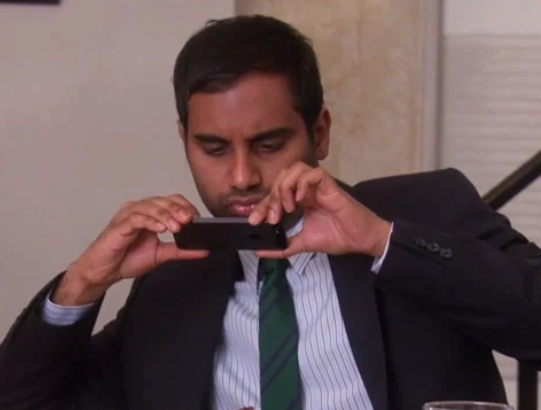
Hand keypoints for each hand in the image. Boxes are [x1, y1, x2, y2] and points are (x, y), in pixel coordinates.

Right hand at [53, 195, 208, 304]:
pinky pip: (136, 218)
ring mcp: (128, 215)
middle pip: (163, 201)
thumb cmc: (127, 259)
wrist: (104, 272)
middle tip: (190, 220)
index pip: (171, 201)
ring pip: (150, 206)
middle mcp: (139, 210)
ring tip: (177, 227)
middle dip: (178, 210)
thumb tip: (204, 250)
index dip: (185, 207)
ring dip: (166, 215)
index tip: (198, 218)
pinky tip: (161, 229)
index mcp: (150, 214)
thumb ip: (181, 250)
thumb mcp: (161, 255)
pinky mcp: (119, 225)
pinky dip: (150, 222)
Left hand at [248, 163, 390, 258]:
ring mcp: (318, 186)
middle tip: (273, 217)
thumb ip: (282, 246)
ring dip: (286, 186)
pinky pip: (314, 173)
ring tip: (288, 207)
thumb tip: (258, 251)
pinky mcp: (330, 185)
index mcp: (300, 199)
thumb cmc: (337, 237)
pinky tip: (301, 200)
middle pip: (281, 177)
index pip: (275, 194)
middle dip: (272, 195)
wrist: (361, 239)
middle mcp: (307, 189)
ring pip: (295, 168)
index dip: (262, 205)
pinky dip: (303, 183)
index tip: (253, 221)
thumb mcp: (303, 243)